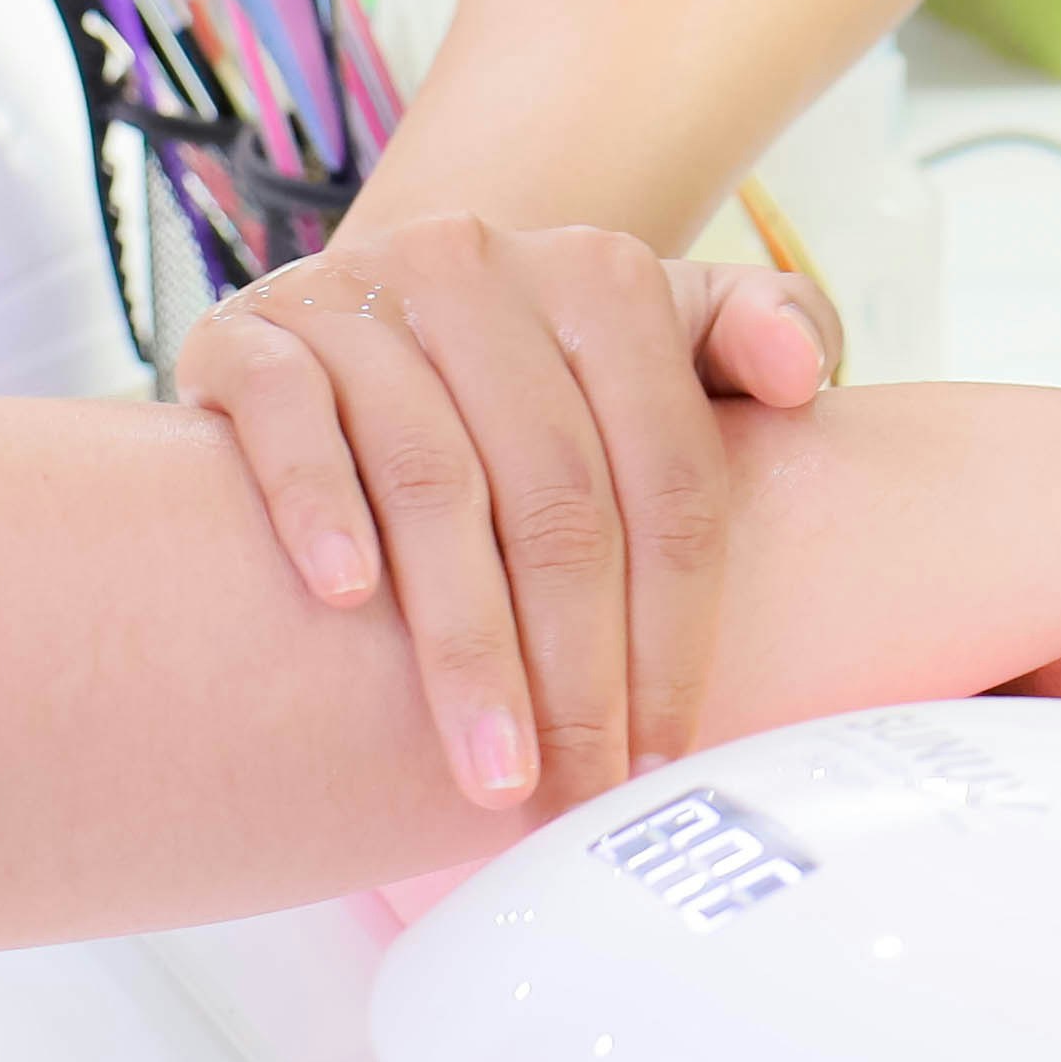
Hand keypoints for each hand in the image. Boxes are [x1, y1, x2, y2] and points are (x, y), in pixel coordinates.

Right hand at [177, 219, 844, 810]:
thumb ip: (765, 327)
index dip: (675, 630)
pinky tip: (348, 601)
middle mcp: (482, 265)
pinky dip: (318, 506)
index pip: (667, 475)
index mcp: (603, 277)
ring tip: (488, 770)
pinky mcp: (254, 329)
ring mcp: (361, 292)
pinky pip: (287, 417)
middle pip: (554, 495)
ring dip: (462, 642)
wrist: (372, 321)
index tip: (665, 758)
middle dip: (574, 669)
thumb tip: (806, 375)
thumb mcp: (665, 335)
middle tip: (574, 795)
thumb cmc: (546, 373)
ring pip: (429, 479)